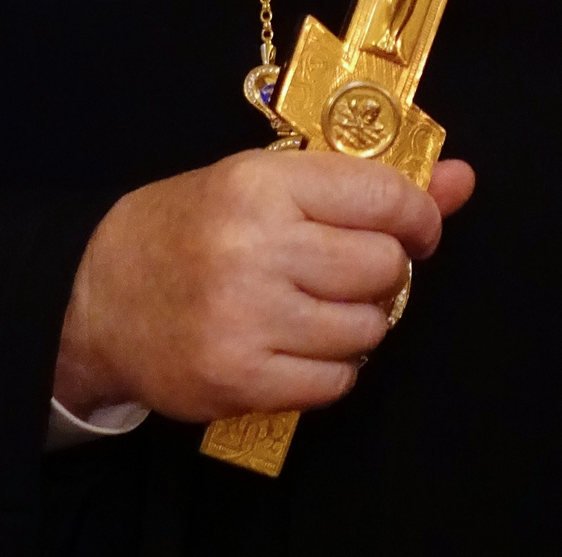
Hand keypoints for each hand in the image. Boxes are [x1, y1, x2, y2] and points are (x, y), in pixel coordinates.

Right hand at [53, 150, 474, 423]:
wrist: (100, 293)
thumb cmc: (193, 224)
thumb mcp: (267, 179)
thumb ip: (365, 184)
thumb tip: (462, 179)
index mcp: (262, 183)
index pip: (383, 197)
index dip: (419, 215)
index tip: (418, 226)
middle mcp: (256, 248)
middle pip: (383, 268)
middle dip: (385, 270)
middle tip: (356, 267)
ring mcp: (247, 320)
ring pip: (367, 330)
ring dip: (362, 320)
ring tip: (323, 304)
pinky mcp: (239, 381)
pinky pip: (335, 382)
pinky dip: (334, 366)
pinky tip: (302, 342)